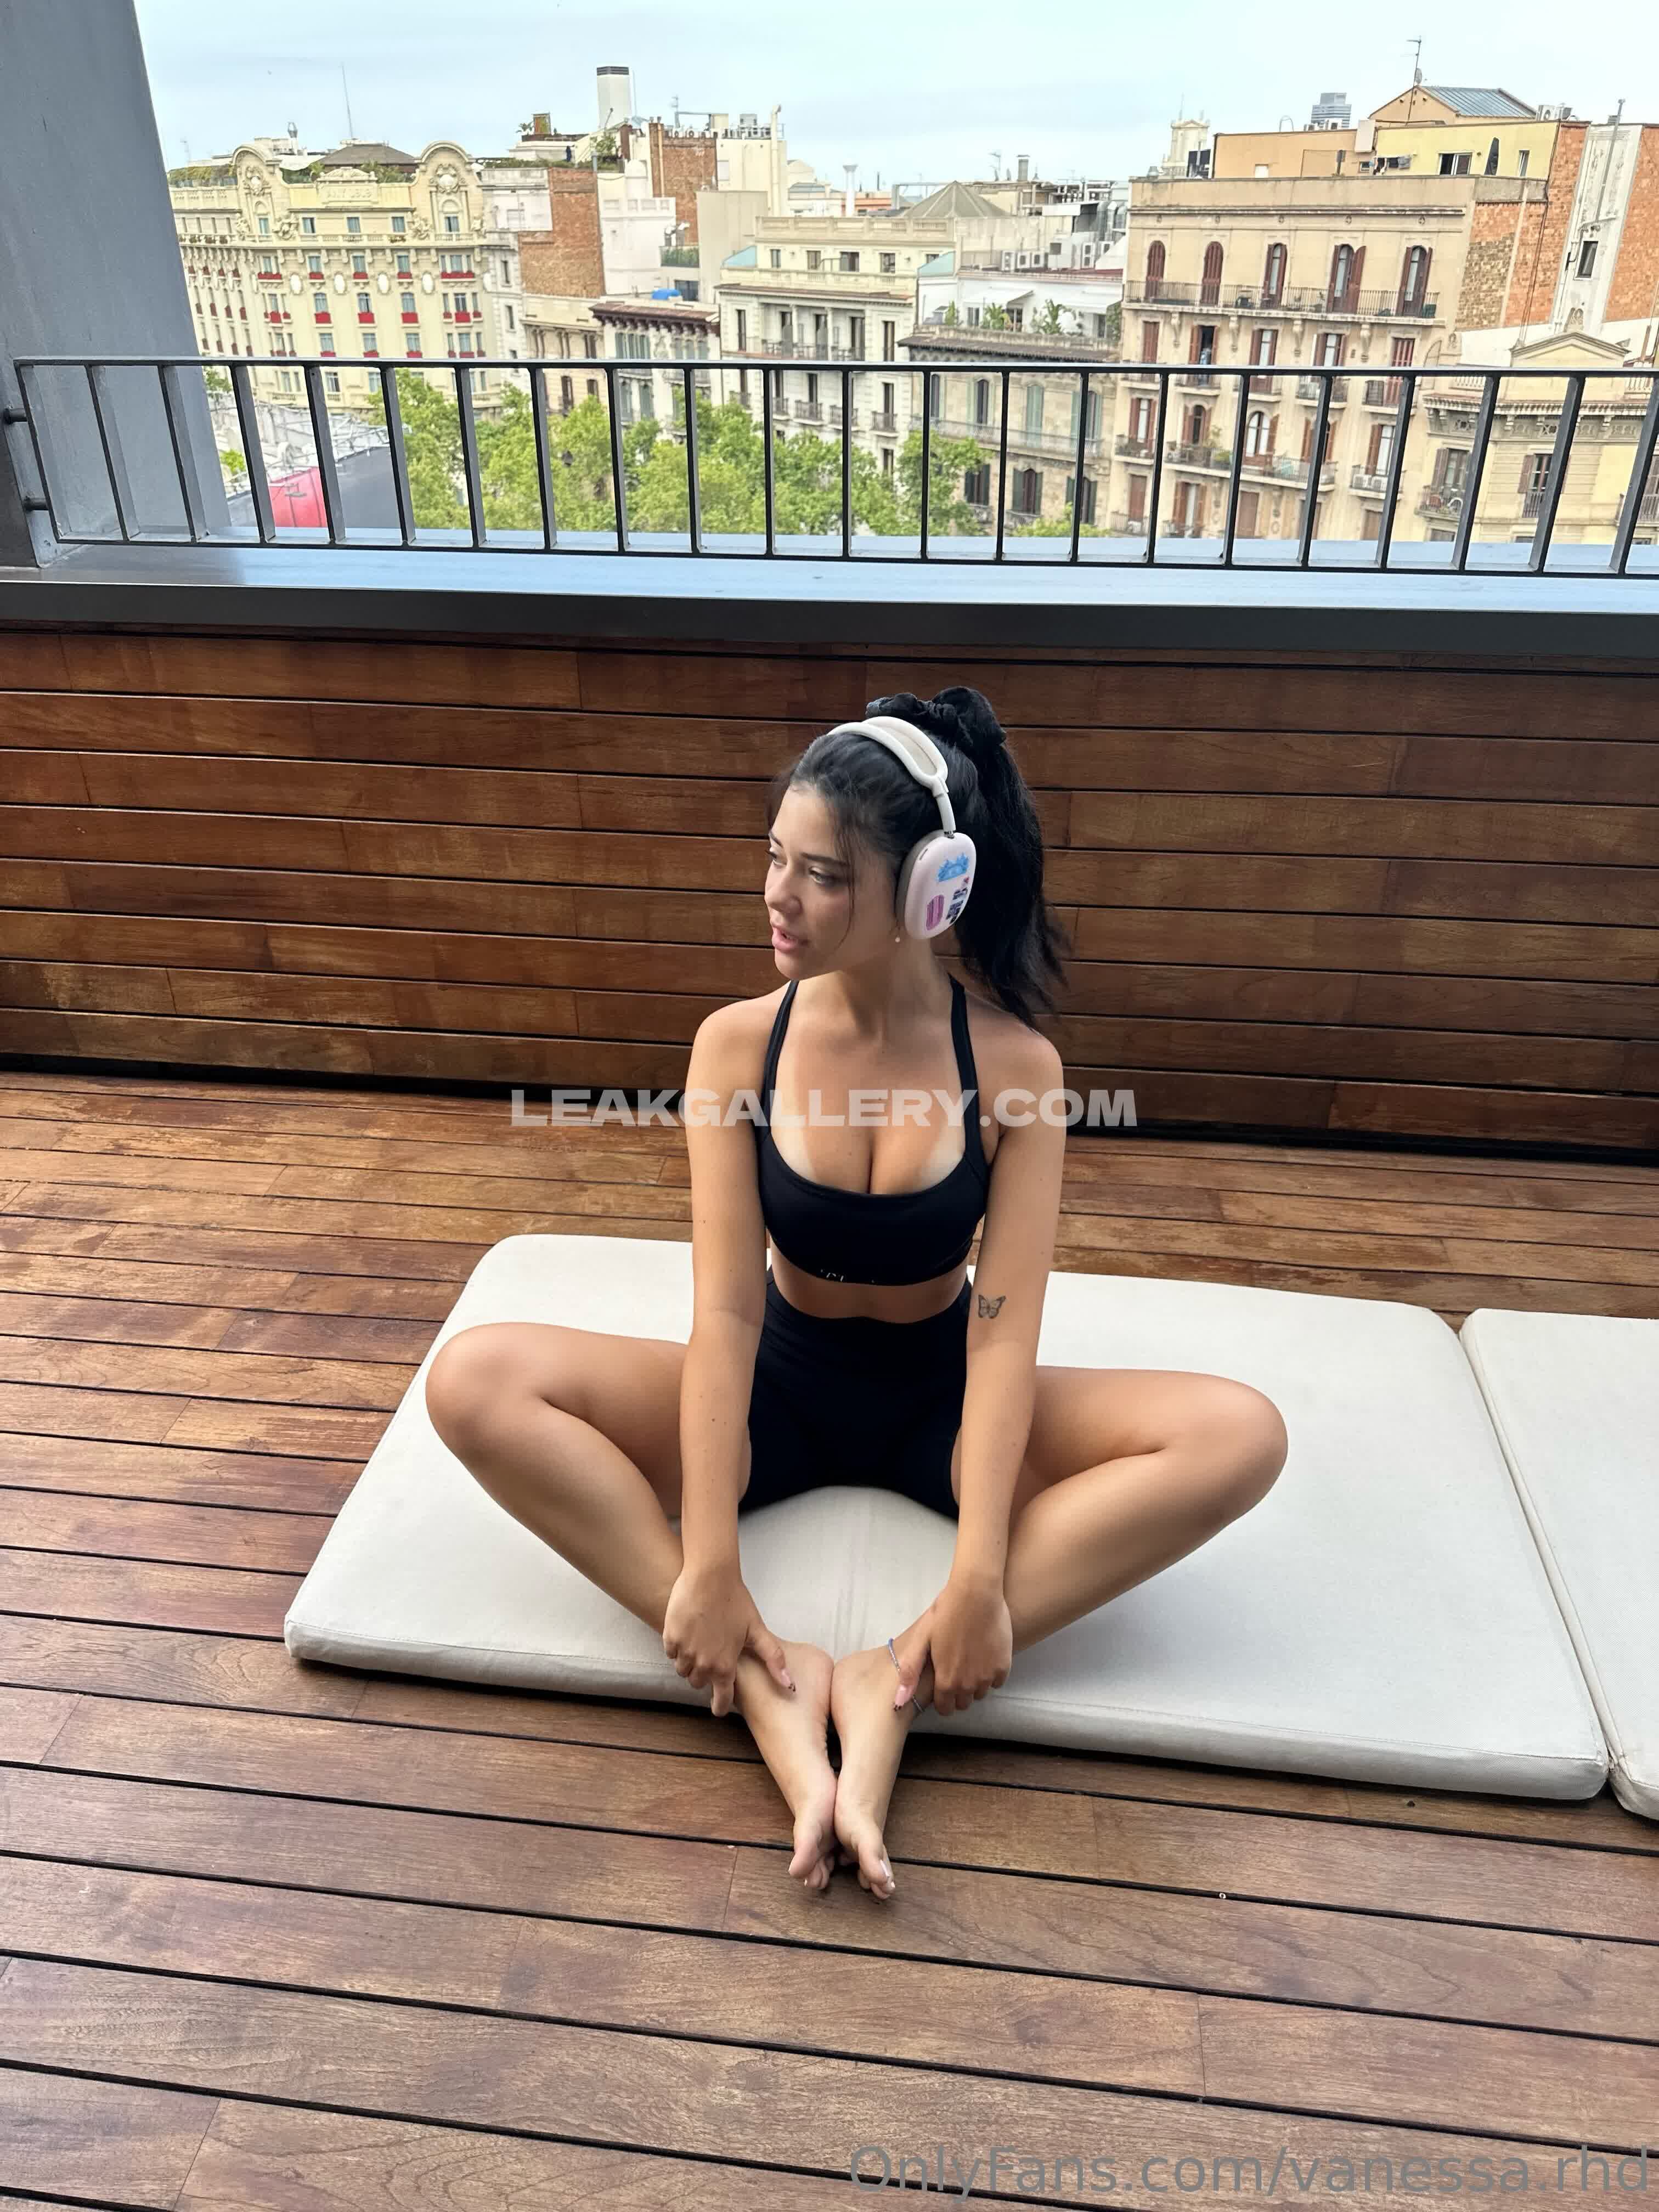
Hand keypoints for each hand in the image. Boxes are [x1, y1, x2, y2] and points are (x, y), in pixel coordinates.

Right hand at [662, 1562, 794, 1718]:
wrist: (710, 1576)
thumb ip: (773, 1659)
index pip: (721, 1700)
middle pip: (698, 1683)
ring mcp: (684, 1652)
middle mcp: (702, 1664)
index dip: (720, 1706)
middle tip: (712, 1658)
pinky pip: (671, 1653)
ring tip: (700, 1644)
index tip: (718, 1707)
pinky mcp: (670, 1637)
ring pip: (683, 1670)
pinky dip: (677, 1648)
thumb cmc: (736, 1601)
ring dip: (690, 1662)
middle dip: (705, 1675)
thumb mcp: (757, 1630)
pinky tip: (688, 1633)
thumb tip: (790, 1685)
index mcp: (725, 1667)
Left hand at [891, 1571, 1011, 1718]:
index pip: (945, 1708)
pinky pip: (997, 1682)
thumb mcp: (922, 1639)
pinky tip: (985, 1656)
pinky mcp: (1003, 1667)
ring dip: (975, 1683)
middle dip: (958, 1692)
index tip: (943, 1684)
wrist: (976, 1594)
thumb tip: (899, 1702)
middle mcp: (968, 1685)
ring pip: (980, 1693)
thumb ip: (910, 1672)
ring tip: (970, 1661)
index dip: (942, 1699)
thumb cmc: (945, 1613)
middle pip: (964, 1703)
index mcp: (946, 1681)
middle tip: (956, 1669)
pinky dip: (991, 1674)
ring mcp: (987, 1677)